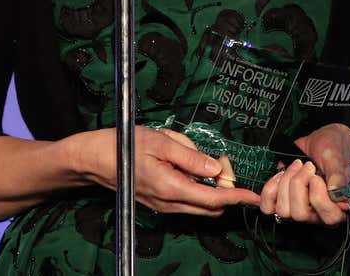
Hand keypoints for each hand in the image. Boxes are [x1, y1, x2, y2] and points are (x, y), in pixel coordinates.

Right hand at [84, 127, 260, 215]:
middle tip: (221, 162)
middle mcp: (169, 203)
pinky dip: (199, 189)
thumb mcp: (161, 142)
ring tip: (206, 162)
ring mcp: (164, 206)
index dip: (237, 197)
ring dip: (212, 189)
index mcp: (171, 188)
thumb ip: (191, 157)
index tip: (254, 195)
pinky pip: (188, 201)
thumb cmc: (125, 145)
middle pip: (211, 207)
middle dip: (225, 189)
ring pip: (200, 206)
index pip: (214, 199)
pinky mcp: (160, 203)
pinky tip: (191, 168)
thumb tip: (217, 169)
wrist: (95, 159)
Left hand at [259, 124, 349, 225]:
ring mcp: (298, 209)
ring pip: (283, 211)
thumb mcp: (338, 159)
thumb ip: (338, 176)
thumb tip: (335, 193)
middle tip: (307, 166)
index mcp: (339, 208)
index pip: (329, 218)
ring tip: (297, 165)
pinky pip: (267, 207)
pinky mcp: (283, 202)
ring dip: (286, 182)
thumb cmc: (334, 151)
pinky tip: (276, 178)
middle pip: (300, 215)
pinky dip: (268, 191)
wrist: (321, 142)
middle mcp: (318, 214)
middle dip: (298, 185)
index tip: (316, 176)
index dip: (319, 197)